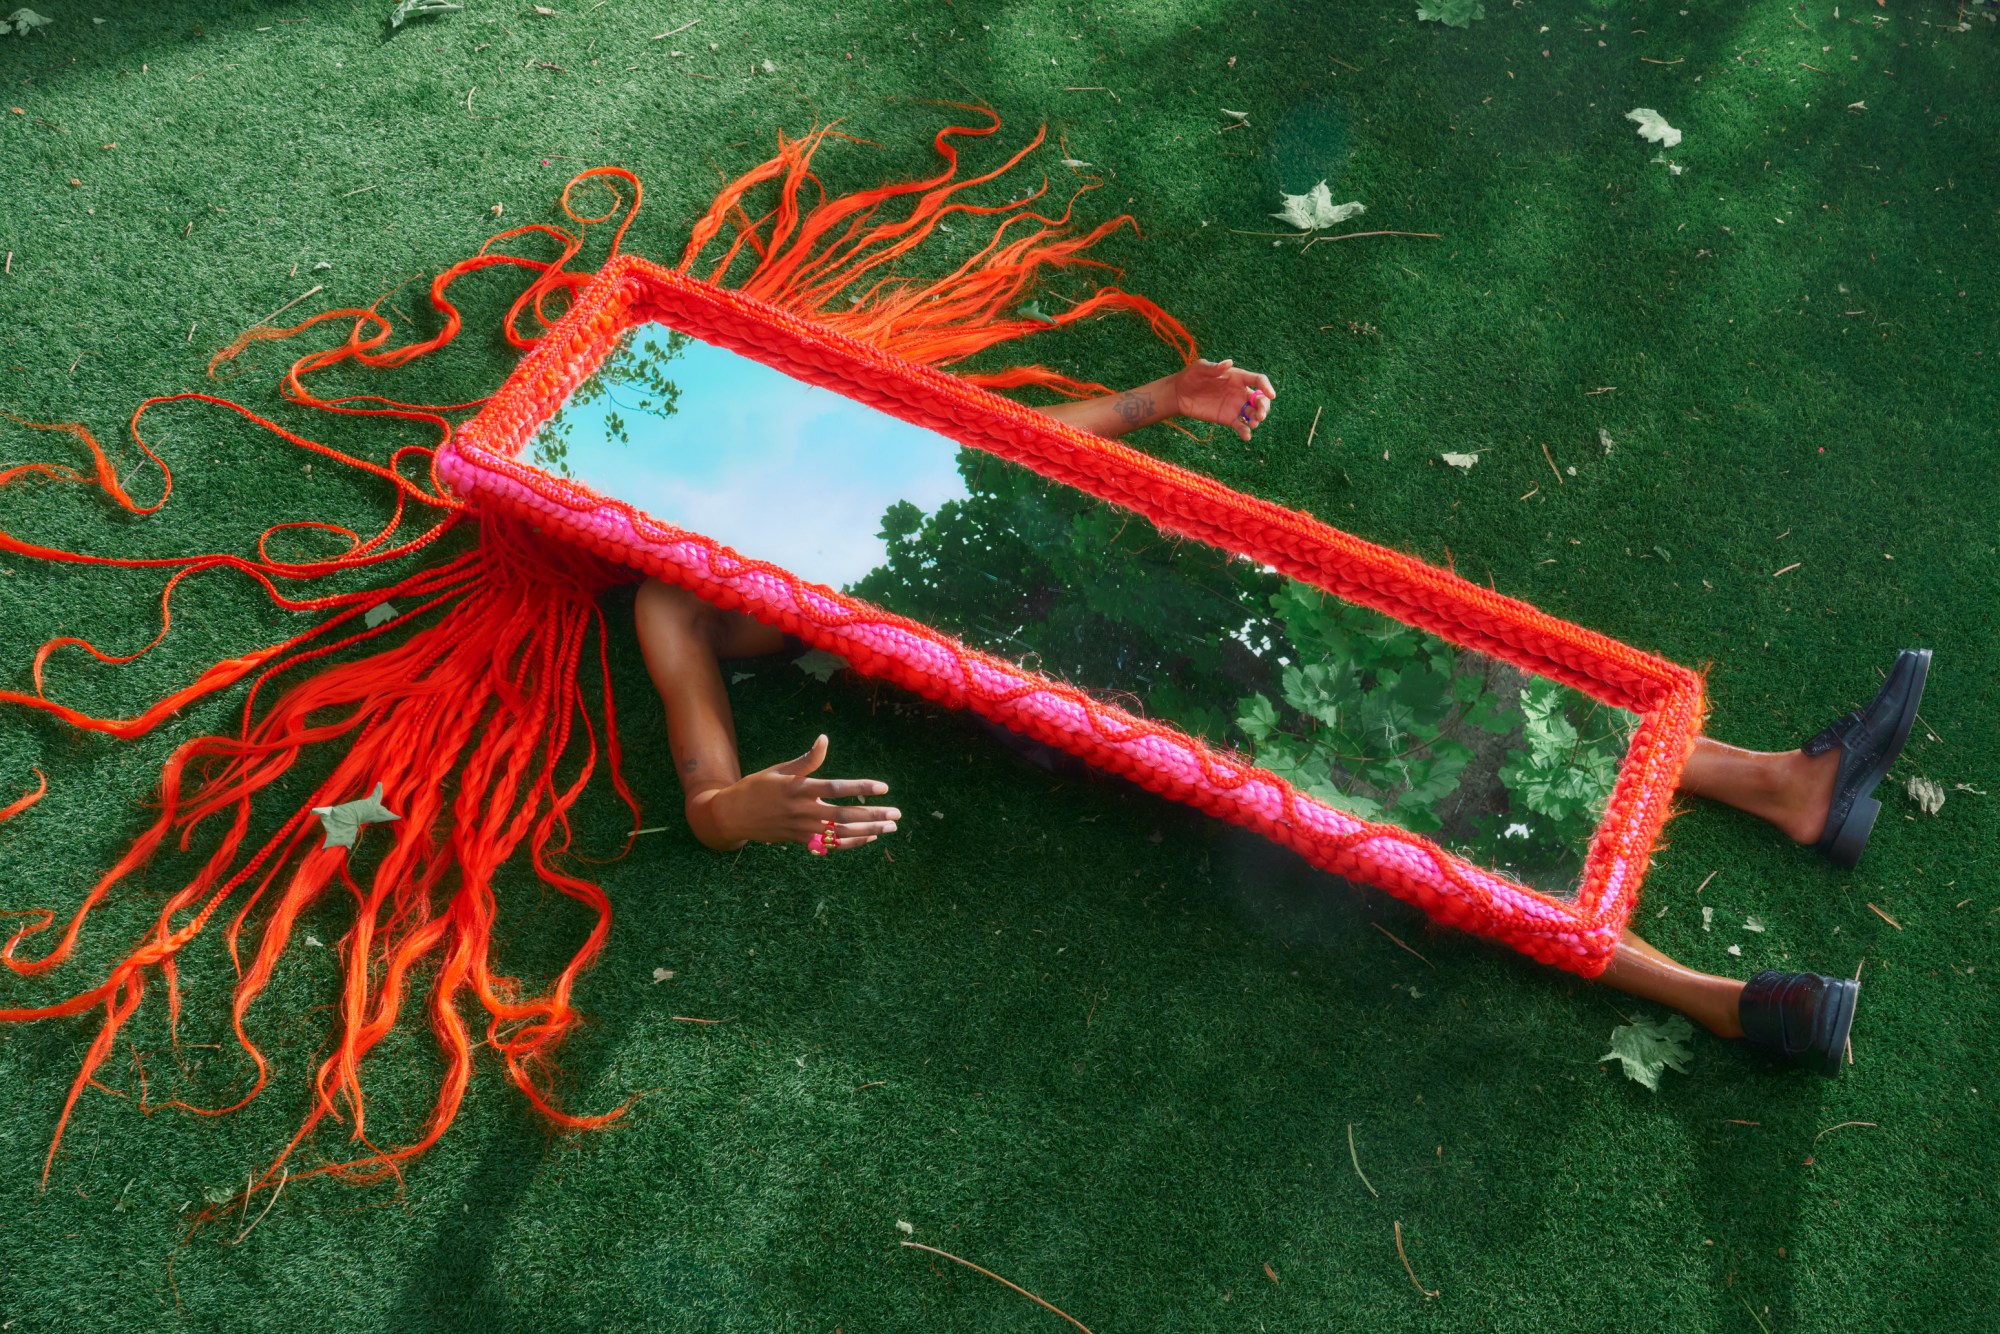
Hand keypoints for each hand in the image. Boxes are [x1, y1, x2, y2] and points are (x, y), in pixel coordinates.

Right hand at [687, 734, 899, 851]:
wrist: (733, 816)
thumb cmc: (758, 787)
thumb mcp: (781, 769)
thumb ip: (807, 760)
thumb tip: (824, 739)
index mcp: (799, 788)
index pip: (837, 789)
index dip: (861, 789)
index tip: (883, 788)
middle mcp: (803, 810)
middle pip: (845, 815)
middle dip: (873, 815)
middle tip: (896, 813)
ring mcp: (802, 829)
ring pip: (841, 833)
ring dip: (868, 831)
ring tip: (890, 827)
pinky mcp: (801, 841)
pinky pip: (831, 845)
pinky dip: (851, 843)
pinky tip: (869, 837)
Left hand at [1171, 358, 1275, 441]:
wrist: (1179, 394)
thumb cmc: (1190, 376)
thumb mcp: (1200, 368)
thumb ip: (1214, 367)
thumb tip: (1229, 363)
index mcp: (1237, 377)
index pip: (1258, 380)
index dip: (1266, 387)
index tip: (1271, 395)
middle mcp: (1240, 392)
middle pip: (1260, 399)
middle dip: (1264, 407)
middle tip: (1260, 416)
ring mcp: (1235, 406)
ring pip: (1253, 413)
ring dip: (1257, 419)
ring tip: (1253, 424)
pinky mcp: (1227, 418)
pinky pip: (1240, 426)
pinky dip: (1245, 432)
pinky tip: (1246, 436)